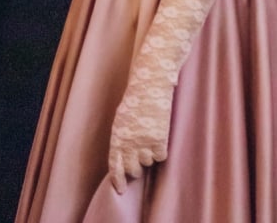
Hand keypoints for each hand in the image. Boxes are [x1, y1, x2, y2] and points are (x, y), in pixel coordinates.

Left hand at [107, 73, 172, 193]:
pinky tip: (159, 136)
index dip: (118, 180)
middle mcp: (129, 143)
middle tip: (140, 156)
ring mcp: (144, 142)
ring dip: (149, 154)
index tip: (121, 190)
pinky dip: (161, 150)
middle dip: (136, 167)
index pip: (115, 166)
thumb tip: (124, 161)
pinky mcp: (160, 139)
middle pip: (133, 169)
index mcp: (116, 137)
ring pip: (148, 162)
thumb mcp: (122, 121)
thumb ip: (122, 140)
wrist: (150, 86)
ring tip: (149, 136)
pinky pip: (161, 156)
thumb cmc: (135, 102)